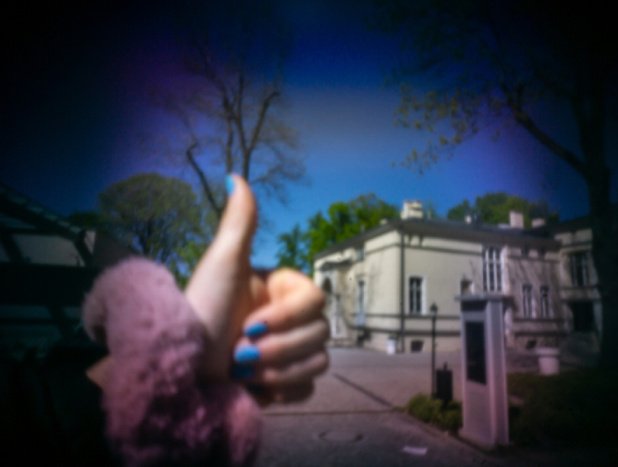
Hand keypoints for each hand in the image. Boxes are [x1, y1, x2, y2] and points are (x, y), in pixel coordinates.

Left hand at [185, 175, 328, 402]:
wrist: (179, 369)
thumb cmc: (201, 313)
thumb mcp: (220, 265)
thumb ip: (239, 223)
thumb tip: (235, 175)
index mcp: (281, 290)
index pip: (317, 300)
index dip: (287, 318)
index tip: (250, 325)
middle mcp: (288, 318)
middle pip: (321, 333)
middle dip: (278, 349)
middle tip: (240, 354)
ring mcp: (290, 351)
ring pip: (320, 361)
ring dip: (279, 370)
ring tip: (242, 373)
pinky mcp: (286, 381)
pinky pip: (310, 386)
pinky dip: (285, 388)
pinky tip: (256, 387)